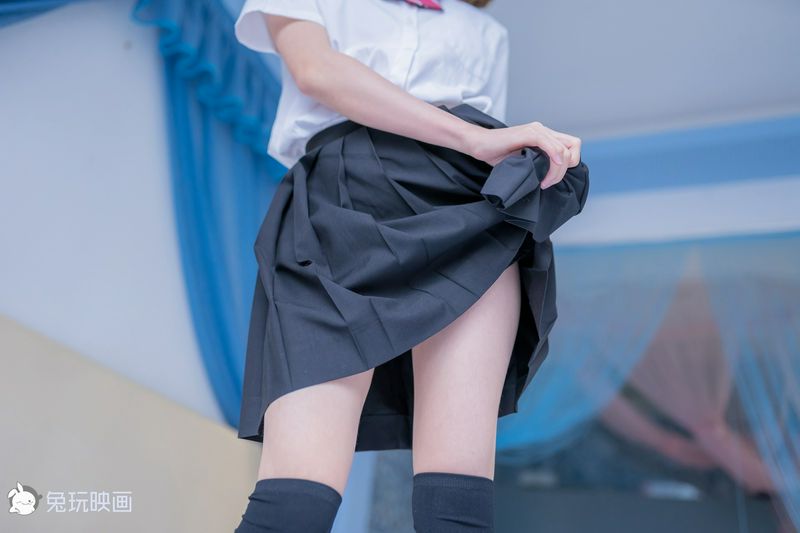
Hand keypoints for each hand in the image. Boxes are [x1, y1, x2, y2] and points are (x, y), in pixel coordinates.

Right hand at [466, 121, 581, 188]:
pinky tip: (544, 175)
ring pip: (564, 150)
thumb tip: (550, 179)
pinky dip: (553, 162)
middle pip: (573, 146)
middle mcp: (543, 130)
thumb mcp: (523, 161)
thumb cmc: (496, 154)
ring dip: (558, 171)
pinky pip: (551, 146)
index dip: (569, 165)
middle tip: (549, 183)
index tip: (553, 178)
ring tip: (544, 182)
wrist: (478, 144)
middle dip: (566, 169)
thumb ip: (538, 163)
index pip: (572, 146)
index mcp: (544, 136)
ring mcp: (537, 130)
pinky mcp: (528, 133)